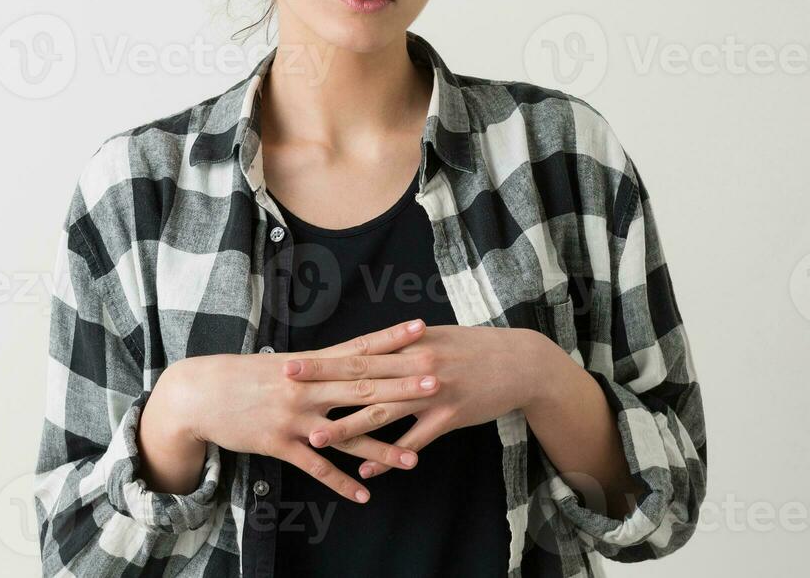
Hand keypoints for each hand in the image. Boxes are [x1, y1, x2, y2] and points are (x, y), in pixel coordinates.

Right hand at [163, 318, 440, 503]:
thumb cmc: (245, 377)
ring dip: (380, 448)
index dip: (391, 339)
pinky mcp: (279, 444)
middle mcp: (307, 388)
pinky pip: (316, 467)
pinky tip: (363, 494)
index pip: (358, 348)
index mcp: (310, 364)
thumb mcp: (284, 364)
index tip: (422, 329)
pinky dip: (340, 482)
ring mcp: (294, 417)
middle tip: (436, 382)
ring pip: (346, 434)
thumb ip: (319, 365)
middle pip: (362, 387)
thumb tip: (352, 355)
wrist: (199, 394)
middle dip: (400, 386)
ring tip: (413, 459)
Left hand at [283, 324, 543, 478]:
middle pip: (363, 380)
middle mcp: (417, 367)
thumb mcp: (437, 338)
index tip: (292, 364)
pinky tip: (367, 471)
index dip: (324, 360)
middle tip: (289, 394)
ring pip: (384, 413)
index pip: (358, 354)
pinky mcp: (450, 418)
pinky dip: (390, 457)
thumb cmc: (475, 348)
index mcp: (410, 345)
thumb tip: (371, 348)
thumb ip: (402, 345)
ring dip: (348, 428)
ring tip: (318, 440)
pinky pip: (414, 441)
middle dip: (324, 388)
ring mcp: (434, 394)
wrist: (520, 362)